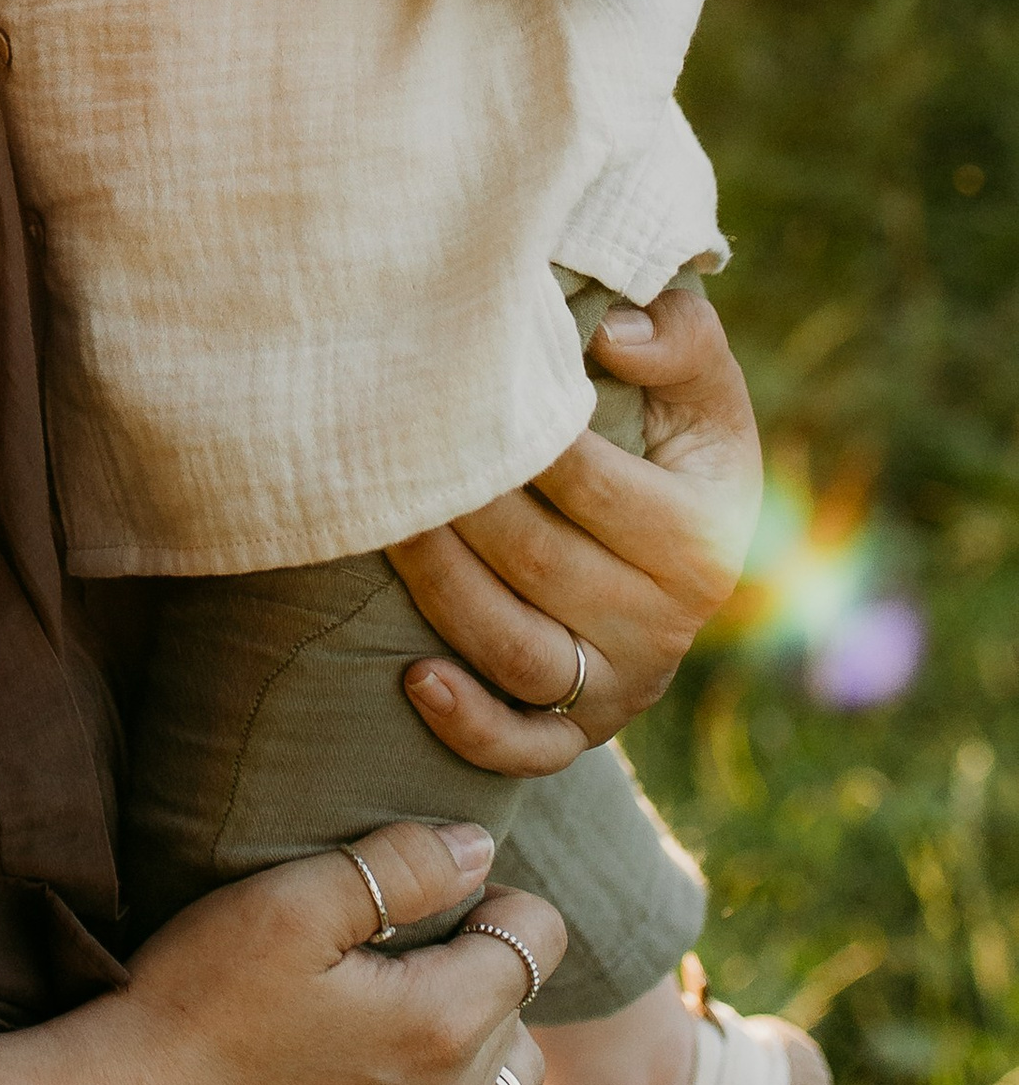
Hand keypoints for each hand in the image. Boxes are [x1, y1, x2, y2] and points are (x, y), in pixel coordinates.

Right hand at [89, 821, 562, 1084]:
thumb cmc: (193, 1004)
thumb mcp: (286, 903)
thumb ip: (398, 866)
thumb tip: (479, 849)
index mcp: (440, 1021)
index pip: (533, 938)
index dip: (494, 897)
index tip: (435, 892)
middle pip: (521, 1016)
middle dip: (485, 972)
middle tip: (403, 951)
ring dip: (489, 1053)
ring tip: (430, 1019)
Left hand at [387, 282, 761, 773]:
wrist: (674, 541)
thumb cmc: (666, 437)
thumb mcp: (697, 384)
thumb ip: (677, 336)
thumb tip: (612, 335)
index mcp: (705, 529)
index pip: (592, 482)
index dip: (516, 437)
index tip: (451, 390)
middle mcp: (671, 619)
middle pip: (539, 563)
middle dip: (455, 505)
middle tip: (383, 449)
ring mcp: (625, 682)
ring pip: (518, 651)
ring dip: (439, 590)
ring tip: (379, 527)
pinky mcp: (582, 731)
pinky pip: (525, 749)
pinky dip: (469, 726)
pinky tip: (413, 679)